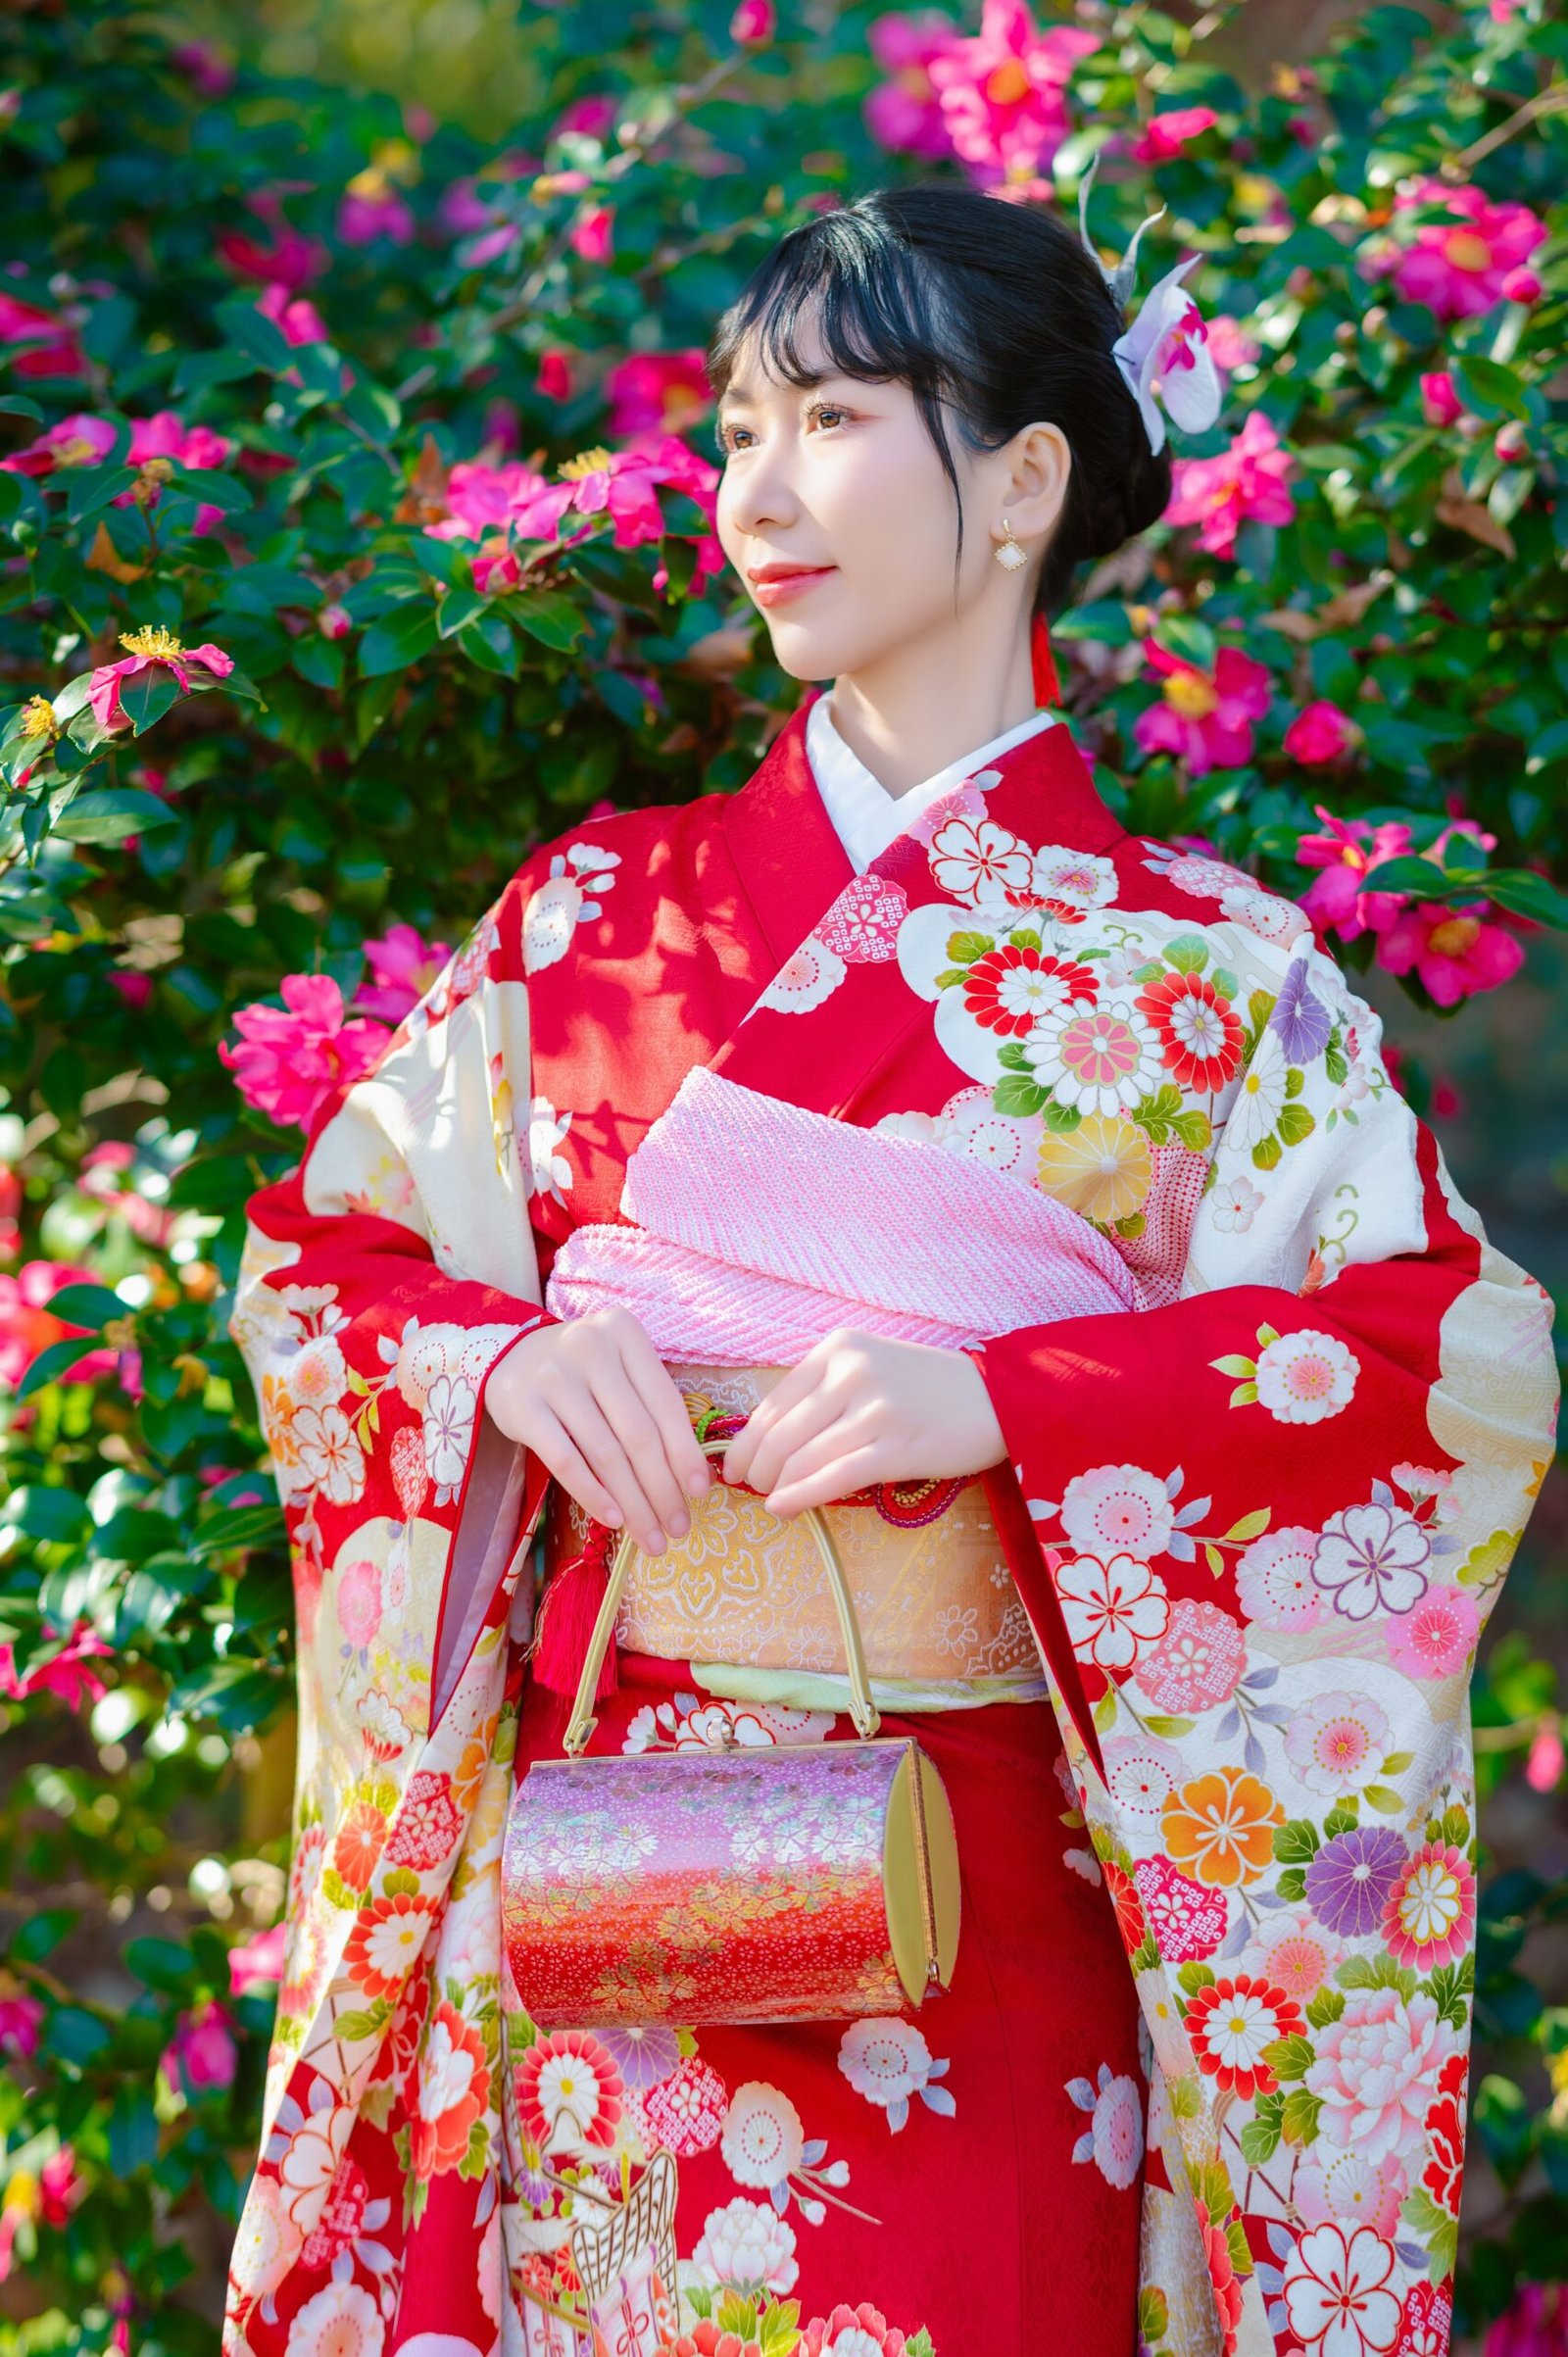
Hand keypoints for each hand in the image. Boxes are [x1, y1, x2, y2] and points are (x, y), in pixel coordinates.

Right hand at [484, 1308, 711, 1555]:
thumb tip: (692, 1479)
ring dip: (633, 1503)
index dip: (685, 1453)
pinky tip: (613, 1519)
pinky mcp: (523, 1406)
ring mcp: (554, 1376)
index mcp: (625, 1333)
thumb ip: (651, 1408)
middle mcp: (590, 1347)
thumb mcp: (619, 1369)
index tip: (700, 1493)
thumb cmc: (583, 1370)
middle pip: (638, 1434)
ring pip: (605, 1453)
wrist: (510, 1354)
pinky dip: (593, 1494)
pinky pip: (565, 1460)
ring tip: (650, 1536)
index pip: (666, 1404)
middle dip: (662, 1489)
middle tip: (677, 1528)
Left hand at [719, 1328, 1005, 1519]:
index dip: (746, 1440)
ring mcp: (875, 1409)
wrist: (998, 1397)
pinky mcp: (896, 1446)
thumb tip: (767, 1438)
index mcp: (838, 1348)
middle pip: (780, 1433)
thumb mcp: (870, 1366)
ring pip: (802, 1458)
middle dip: (755, 1467)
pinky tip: (782, 1508)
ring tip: (770, 1499)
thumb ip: (823, 1392)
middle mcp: (851, 1372)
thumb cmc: (928, 1387)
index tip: (734, 1464)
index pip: (773, 1402)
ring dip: (776, 1485)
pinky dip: (800, 1496)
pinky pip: (834, 1477)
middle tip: (749, 1487)